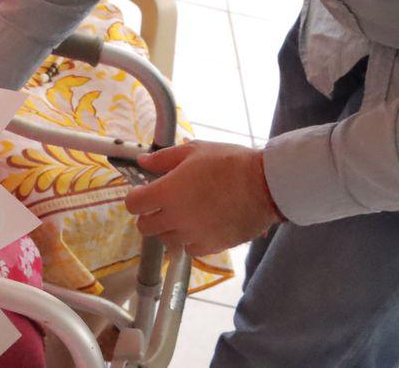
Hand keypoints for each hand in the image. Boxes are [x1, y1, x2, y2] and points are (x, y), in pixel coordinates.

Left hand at [124, 141, 282, 256]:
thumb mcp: (194, 151)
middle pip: (145, 226)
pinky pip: (189, 249)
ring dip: (168, 228)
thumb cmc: (228, 162)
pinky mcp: (211, 247)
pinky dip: (189, 240)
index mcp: (167, 192)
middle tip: (162, 203)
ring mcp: (193, 235)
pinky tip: (200, 225)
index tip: (145, 191)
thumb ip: (163, 159)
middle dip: (148, 214)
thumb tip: (142, 161)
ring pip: (166, 239)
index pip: (133, 204)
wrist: (265, 185)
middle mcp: (175, 218)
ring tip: (184, 213)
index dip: (136, 197)